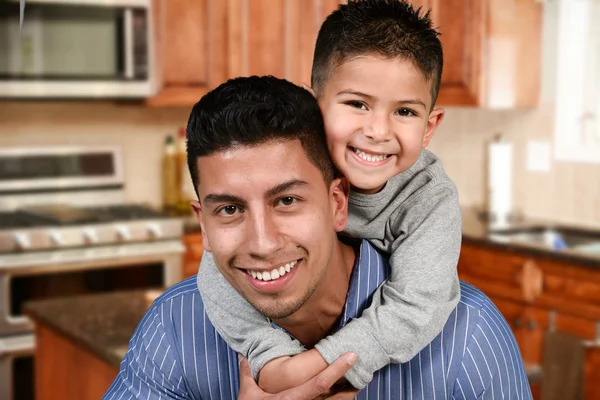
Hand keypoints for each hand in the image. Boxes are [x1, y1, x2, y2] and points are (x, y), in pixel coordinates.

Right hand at [238, 352, 356, 399]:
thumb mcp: (248, 395)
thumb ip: (247, 374)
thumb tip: (243, 355)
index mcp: (292, 399)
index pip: (319, 383)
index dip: (336, 369)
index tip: (350, 356)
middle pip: (336, 398)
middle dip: (350, 382)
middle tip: (361, 367)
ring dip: (347, 395)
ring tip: (357, 381)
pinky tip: (342, 395)